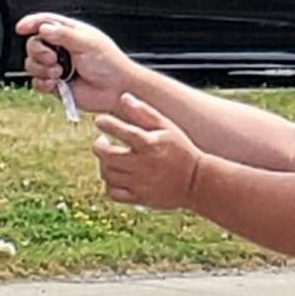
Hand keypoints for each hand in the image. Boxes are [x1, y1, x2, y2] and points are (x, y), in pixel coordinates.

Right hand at [18, 11, 133, 109]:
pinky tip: (55, 84)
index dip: (31, 23)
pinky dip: (43, 83)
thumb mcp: (87, 43)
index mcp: (70, 33)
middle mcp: (61, 49)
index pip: (45, 23)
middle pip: (34, 44)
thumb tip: (44, 29)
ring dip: (42, 69)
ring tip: (59, 73)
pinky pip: (37, 83)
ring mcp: (57, 67)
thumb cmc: (110, 64)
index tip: (21, 28)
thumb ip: (63, 34)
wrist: (116, 90)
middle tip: (53, 58)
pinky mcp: (55, 85)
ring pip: (32, 65)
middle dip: (39, 52)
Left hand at [92, 90, 205, 212]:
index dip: (107, 124)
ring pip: (107, 174)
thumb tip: (124, 97)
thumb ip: (144, 112)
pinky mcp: (139, 198)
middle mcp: (143, 164)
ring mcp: (140, 183)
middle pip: (107, 156)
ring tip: (110, 158)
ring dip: (104, 164)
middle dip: (99, 146)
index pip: (122, 131)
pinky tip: (115, 176)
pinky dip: (109, 184)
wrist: (196, 182)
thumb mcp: (167, 127)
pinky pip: (113, 193)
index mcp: (151, 144)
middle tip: (102, 142)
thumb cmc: (180, 150)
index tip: (100, 121)